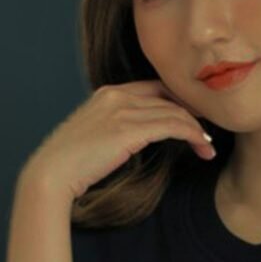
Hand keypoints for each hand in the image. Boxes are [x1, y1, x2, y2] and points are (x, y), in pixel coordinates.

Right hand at [19, 80, 214, 200]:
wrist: (51, 173)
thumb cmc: (71, 161)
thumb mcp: (95, 132)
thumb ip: (116, 124)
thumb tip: (138, 133)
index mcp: (108, 92)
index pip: (155, 87)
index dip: (179, 99)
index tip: (195, 115)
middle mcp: (117, 95)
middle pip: (169, 97)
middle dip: (193, 113)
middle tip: (208, 130)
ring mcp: (122, 110)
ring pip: (174, 112)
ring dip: (197, 129)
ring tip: (208, 145)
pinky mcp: (128, 130)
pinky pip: (172, 126)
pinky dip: (192, 134)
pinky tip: (202, 145)